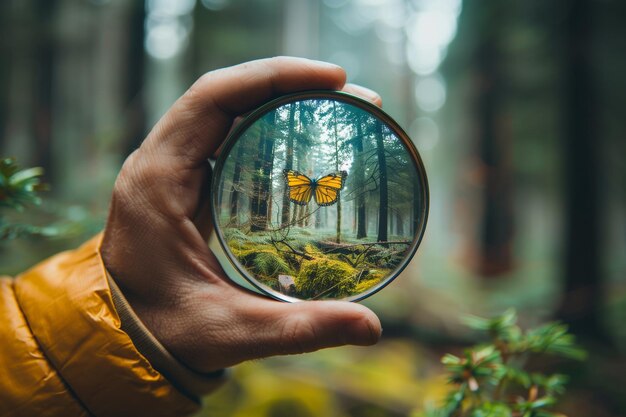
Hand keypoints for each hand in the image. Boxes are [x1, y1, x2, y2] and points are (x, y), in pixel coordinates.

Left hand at [100, 57, 382, 372]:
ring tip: (337, 108)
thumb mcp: (230, 332)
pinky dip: (265, 123)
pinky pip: (225, 133)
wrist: (122, 340)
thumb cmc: (163, 333)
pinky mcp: (183, 183)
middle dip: (290, 84)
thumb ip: (299, 330)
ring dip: (279, 99)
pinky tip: (303, 135)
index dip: (273, 76)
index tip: (333, 80)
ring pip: (225, 110)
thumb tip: (371, 329)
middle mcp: (159, 163)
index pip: (213, 98)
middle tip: (354, 98)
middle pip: (226, 95)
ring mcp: (169, 170)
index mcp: (157, 182)